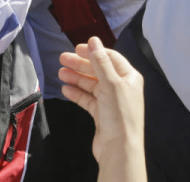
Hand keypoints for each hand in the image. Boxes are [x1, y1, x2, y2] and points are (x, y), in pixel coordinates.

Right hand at [59, 37, 145, 177]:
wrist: (119, 149)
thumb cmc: (120, 115)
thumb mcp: (111, 84)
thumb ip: (100, 62)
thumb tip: (94, 40)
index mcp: (129, 77)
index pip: (110, 58)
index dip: (93, 52)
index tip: (77, 48)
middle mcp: (121, 87)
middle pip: (98, 70)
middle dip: (80, 64)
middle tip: (62, 59)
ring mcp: (111, 101)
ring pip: (91, 85)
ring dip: (76, 78)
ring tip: (61, 73)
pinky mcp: (102, 114)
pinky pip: (88, 99)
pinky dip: (77, 93)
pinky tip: (65, 90)